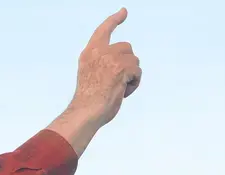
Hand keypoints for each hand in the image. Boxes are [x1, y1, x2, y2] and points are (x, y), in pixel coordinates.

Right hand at [46, 8, 141, 155]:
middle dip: (128, 64)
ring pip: (134, 60)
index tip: (124, 12)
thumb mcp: (90, 76)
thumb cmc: (88, 102)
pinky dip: (134, 84)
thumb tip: (124, 67)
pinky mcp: (121, 67)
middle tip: (119, 82)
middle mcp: (99, 51)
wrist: (86, 111)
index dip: (115, 20)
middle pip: (126, 48)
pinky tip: (123, 93)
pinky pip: (137, 72)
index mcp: (89, 53)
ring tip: (119, 89)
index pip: (103, 30)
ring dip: (131, 76)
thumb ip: (102, 65)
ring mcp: (110, 58)